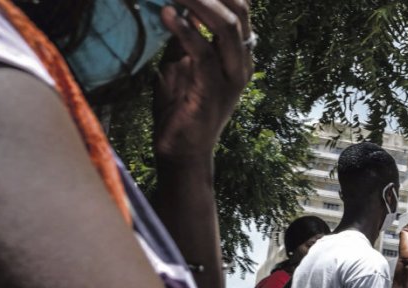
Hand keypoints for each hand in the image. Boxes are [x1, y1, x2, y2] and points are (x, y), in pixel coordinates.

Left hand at [153, 0, 253, 165]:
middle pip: (238, 11)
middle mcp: (241, 63)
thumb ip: (186, 37)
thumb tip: (176, 5)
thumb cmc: (179, 108)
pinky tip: (166, 14)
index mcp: (238, 54)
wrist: (181, 152)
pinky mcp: (212, 91)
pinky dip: (184, 31)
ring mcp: (231, 78)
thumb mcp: (182, 63)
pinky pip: (203, 54)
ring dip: (198, 2)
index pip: (239, 8)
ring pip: (226, 27)